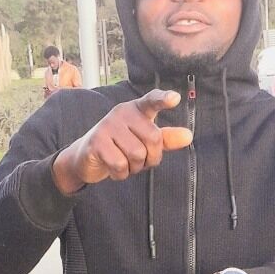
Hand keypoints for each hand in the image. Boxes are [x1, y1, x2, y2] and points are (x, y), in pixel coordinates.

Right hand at [51, 89, 192, 193]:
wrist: (85, 157)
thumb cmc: (120, 147)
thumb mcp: (143, 141)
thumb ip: (166, 138)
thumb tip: (188, 136)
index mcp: (136, 110)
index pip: (151, 101)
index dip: (163, 99)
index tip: (175, 99)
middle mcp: (122, 113)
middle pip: (153, 140)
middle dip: (150, 158)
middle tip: (139, 161)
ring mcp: (108, 126)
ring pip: (137, 155)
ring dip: (134, 168)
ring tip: (124, 163)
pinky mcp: (97, 142)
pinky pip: (120, 165)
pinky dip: (121, 174)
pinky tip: (114, 169)